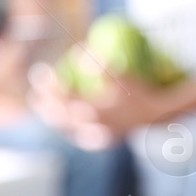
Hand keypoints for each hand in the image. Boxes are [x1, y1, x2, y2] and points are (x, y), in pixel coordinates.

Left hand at [28, 64, 169, 144]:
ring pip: (67, 129)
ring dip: (54, 118)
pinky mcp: (104, 141)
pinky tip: (71, 126)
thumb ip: (102, 66)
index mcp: (94, 109)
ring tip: (45, 107)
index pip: (64, 96)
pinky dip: (73, 130)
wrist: (159, 116)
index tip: (41, 72)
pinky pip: (82, 138)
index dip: (50, 84)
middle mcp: (92, 125)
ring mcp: (97, 136)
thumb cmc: (140, 91)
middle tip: (36, 91)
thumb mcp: (123, 75)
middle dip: (45, 103)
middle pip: (59, 115)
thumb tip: (80, 54)